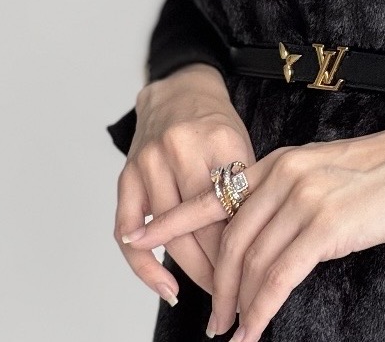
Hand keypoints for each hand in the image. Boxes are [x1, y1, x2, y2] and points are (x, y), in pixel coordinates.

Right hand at [114, 63, 254, 307]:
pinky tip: (165, 288)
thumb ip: (243, 187)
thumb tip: (254, 248)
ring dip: (191, 272)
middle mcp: (180, 148)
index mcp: (218, 138)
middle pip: (200, 223)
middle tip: (237, 294)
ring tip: (212, 293)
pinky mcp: (126, 176)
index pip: (232, 205)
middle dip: (221, 267)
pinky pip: (128, 232)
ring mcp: (149, 162)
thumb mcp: (240, 144)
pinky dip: (144, 266)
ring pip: (169, 233)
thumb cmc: (215, 124)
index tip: (258, 275)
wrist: (178, 90)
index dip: (245, 246)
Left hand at [117, 106, 384, 340]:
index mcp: (280, 161)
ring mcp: (303, 198)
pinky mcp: (325, 226)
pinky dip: (260, 311)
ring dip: (236, 306)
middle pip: (229, 241)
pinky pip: (278, 279)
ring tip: (230, 333)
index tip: (140, 236)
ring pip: (250, 264)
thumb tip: (270, 241)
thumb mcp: (328, 175)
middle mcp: (284, 174)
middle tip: (211, 320)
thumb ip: (293, 198)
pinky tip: (253, 331)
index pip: (214, 193)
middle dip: (214, 287)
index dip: (173, 220)